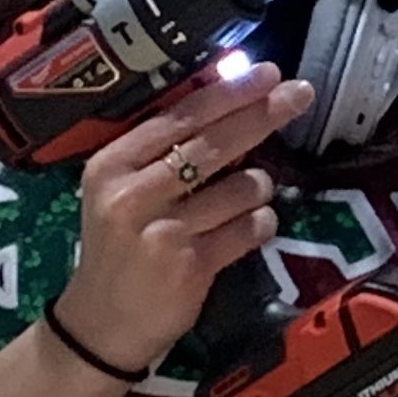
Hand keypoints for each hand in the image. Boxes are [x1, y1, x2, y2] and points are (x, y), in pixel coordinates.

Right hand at [48, 61, 311, 376]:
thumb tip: (231, 101)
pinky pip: (248, 230)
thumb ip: (164, 150)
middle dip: (260, 116)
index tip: (268, 73)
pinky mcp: (190, 267)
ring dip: (257, 186)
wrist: (99, 323)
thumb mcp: (124, 190)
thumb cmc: (120, 246)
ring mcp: (162, 233)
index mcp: (111, 164)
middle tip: (298, 95)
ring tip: (249, 193)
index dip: (228, 93)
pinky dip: (260, 223)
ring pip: (238, 188)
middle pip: (211, 144)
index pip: (179, 117)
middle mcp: (132, 194)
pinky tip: (252, 225)